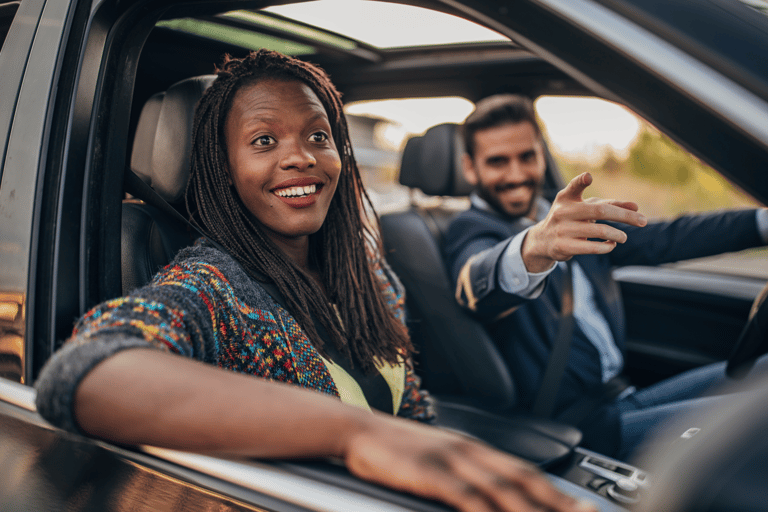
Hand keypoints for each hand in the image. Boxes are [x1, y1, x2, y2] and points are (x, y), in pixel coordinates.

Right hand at [344, 412, 595, 511]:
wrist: (356, 429)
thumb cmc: (394, 448)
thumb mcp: (435, 456)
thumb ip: (463, 474)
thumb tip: (488, 495)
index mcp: (473, 447)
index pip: (524, 471)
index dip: (554, 491)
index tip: (579, 508)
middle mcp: (470, 450)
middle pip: (523, 479)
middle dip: (557, 502)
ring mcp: (451, 459)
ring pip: (503, 489)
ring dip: (532, 508)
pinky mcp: (431, 471)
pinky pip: (467, 497)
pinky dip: (487, 511)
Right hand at [522, 172, 646, 272]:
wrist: (543, 239)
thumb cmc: (571, 218)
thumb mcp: (585, 207)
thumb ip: (609, 204)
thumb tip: (636, 207)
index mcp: (566, 197)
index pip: (573, 187)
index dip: (580, 181)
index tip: (588, 177)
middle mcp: (563, 212)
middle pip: (599, 211)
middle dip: (624, 216)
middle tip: (643, 221)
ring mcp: (562, 229)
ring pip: (599, 231)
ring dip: (617, 235)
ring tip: (623, 237)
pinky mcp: (564, 246)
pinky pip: (592, 247)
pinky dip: (607, 247)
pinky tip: (612, 245)